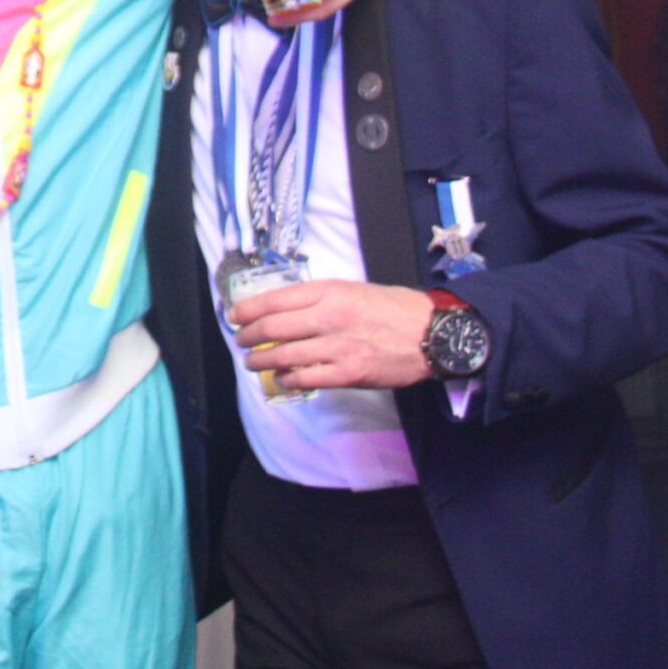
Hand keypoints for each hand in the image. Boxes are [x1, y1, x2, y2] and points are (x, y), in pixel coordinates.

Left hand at [231, 278, 434, 392]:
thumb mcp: (353, 289)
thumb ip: (320, 298)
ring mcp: (338, 347)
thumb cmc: (394, 309)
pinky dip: (287, 379)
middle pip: (272, 328)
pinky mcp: (348, 373)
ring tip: (253, 362)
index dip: (247, 309)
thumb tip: (284, 308)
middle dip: (248, 336)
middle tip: (241, 341)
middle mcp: (329, 316)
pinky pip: (305, 379)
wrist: (433, 334)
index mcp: (329, 291)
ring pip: (283, 355)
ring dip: (261, 361)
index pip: (274, 299)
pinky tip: (282, 378)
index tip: (235, 316)